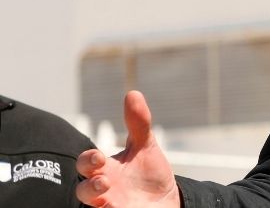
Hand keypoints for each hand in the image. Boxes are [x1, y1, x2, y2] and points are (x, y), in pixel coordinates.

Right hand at [76, 90, 180, 206]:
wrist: (167, 200)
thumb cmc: (149, 173)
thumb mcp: (146, 146)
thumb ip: (138, 123)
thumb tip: (132, 93)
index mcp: (106, 169)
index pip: (87, 163)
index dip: (88, 160)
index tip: (99, 157)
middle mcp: (104, 190)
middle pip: (83, 190)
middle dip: (89, 186)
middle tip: (103, 180)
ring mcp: (110, 205)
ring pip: (91, 206)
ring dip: (95, 200)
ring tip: (107, 192)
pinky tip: (119, 207)